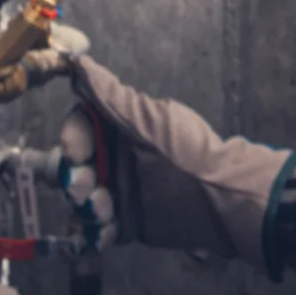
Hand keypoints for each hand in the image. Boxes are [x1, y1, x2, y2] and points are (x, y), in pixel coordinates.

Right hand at [59, 56, 292, 270]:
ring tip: (106, 210)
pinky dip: (95, 232)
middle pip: (75, 165)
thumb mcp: (149, 121)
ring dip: (85, 205)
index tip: (76, 153)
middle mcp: (115, 158)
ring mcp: (120, 190)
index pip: (80, 126)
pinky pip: (98, 228)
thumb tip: (79, 63)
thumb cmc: (188, 151)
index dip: (72, 138)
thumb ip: (111, 97)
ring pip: (82, 199)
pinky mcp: (128, 221)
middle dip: (74, 177)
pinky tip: (107, 231)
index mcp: (120, 127)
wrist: (223, 196)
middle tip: (85, 188)